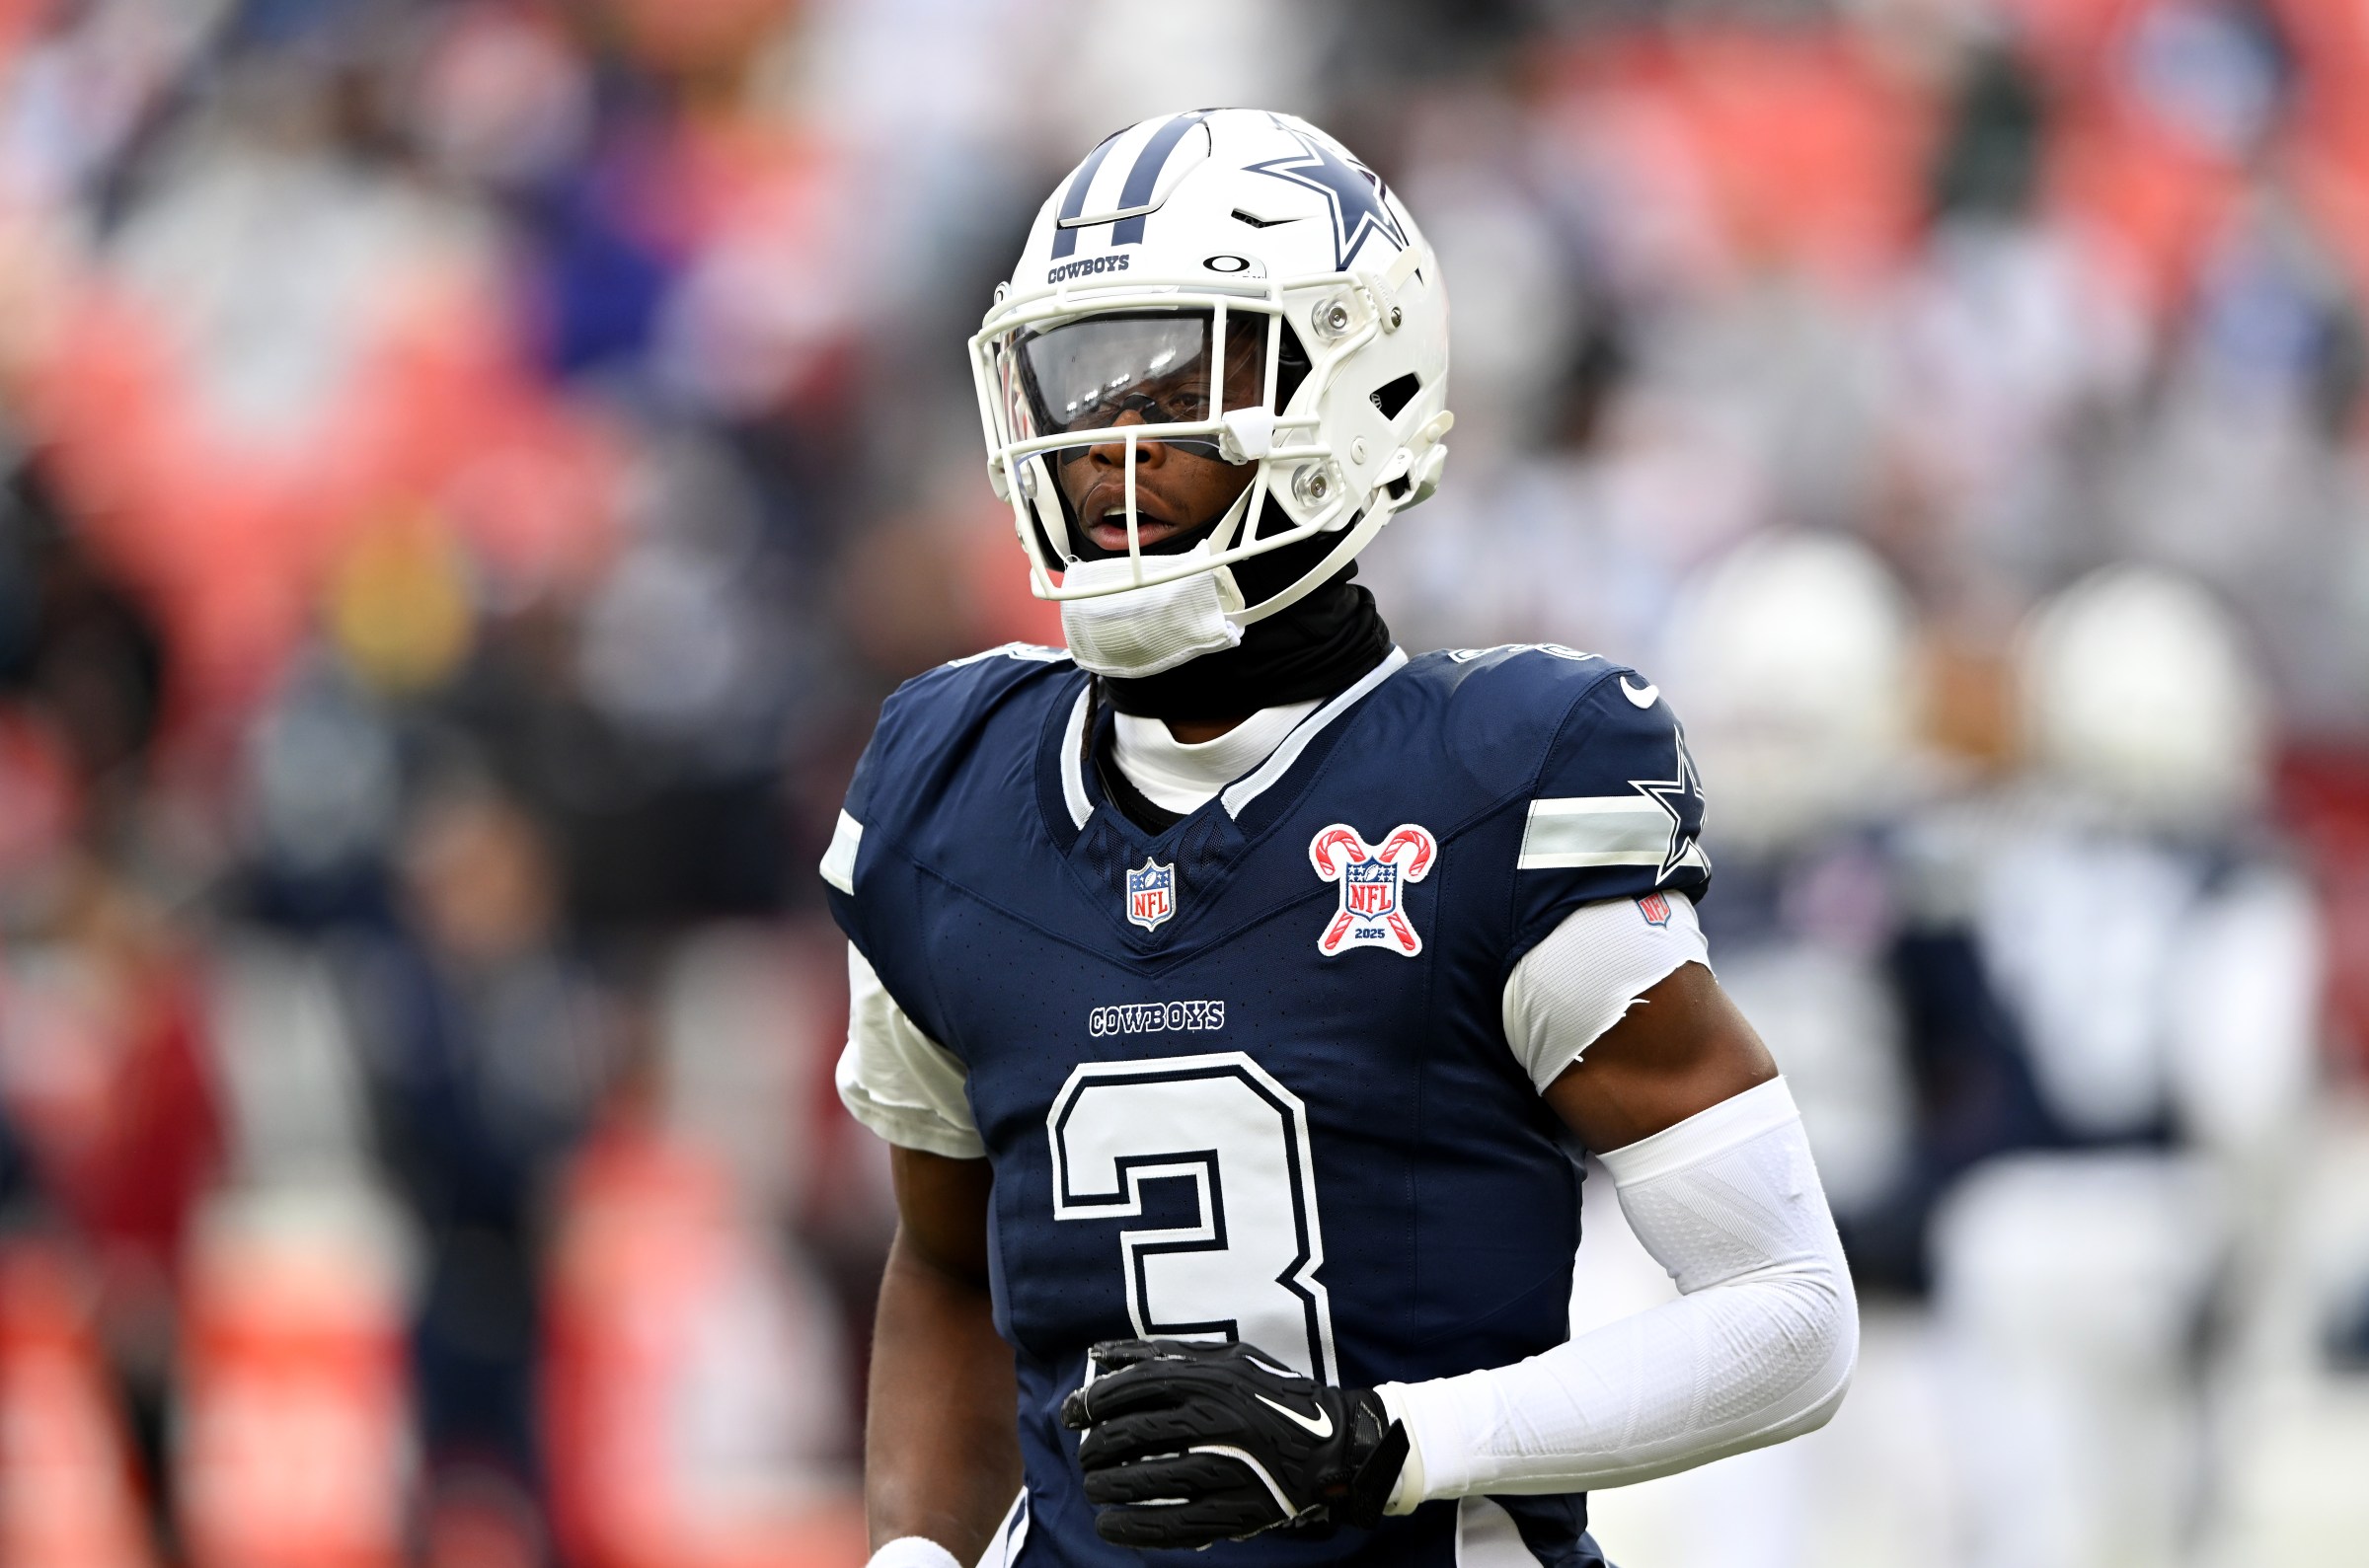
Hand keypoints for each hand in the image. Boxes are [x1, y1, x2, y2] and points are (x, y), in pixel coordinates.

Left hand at [1058, 1339, 1409, 1548]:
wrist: (1332, 1441)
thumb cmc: (1269, 1393)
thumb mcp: (1224, 1357)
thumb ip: (1162, 1353)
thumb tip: (1097, 1354)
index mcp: (1211, 1378)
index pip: (1134, 1387)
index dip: (1093, 1402)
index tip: (1072, 1416)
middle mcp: (1216, 1420)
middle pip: (1134, 1434)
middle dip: (1096, 1447)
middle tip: (1085, 1455)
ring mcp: (1227, 1467)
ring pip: (1149, 1479)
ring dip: (1107, 1486)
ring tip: (1093, 1486)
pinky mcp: (1237, 1510)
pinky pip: (1175, 1524)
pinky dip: (1135, 1529)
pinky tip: (1110, 1527)